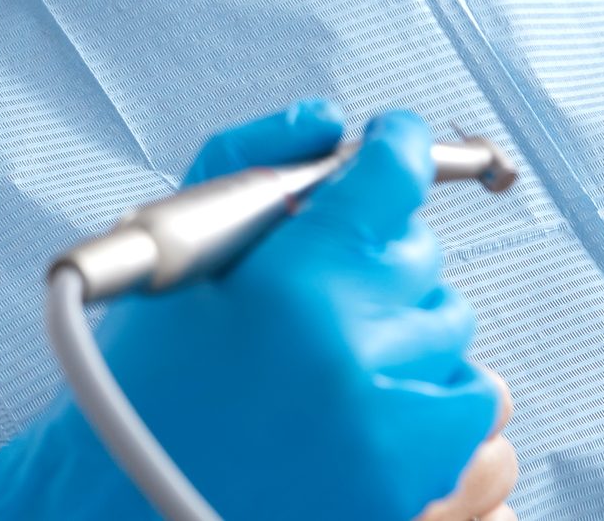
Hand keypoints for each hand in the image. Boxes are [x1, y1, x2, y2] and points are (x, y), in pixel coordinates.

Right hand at [0, 103, 501, 520]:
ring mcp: (395, 420)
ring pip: (451, 322)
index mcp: (291, 284)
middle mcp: (354, 348)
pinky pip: (477, 399)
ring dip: (402, 324)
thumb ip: (249, 163)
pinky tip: (371, 399)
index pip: (393, 176)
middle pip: (419, 253)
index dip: (399, 146)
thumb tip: (329, 120)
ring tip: (332, 355)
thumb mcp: (172, 256)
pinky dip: (435, 389)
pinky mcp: (420, 477)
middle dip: (371, 256)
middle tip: (315, 287)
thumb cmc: (141, 383)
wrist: (127, 507)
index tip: (394, 142)